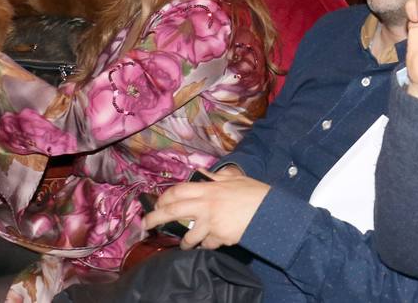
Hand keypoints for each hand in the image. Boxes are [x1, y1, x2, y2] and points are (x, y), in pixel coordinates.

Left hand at [144, 169, 269, 249]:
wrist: (271, 211)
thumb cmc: (255, 193)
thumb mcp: (236, 180)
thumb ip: (217, 177)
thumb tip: (202, 172)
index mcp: (209, 189)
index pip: (178, 190)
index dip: (165, 197)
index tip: (158, 203)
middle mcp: (206, 205)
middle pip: (172, 211)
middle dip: (155, 218)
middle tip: (146, 225)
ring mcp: (211, 222)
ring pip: (189, 235)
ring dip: (185, 242)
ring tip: (185, 245)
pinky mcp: (219, 237)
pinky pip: (207, 244)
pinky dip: (208, 245)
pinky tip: (211, 244)